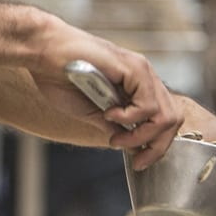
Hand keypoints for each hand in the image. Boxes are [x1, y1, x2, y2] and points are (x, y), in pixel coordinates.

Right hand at [35, 23, 180, 167]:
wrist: (43, 54)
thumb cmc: (60, 77)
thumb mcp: (91, 112)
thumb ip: (112, 126)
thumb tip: (129, 145)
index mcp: (136, 87)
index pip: (164, 120)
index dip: (157, 145)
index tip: (138, 162)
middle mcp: (144, 78)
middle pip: (173, 119)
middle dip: (157, 147)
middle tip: (135, 158)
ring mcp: (141, 71)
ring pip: (166, 115)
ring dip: (142, 135)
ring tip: (118, 138)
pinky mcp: (133, 67)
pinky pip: (148, 104)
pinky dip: (131, 118)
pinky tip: (109, 114)